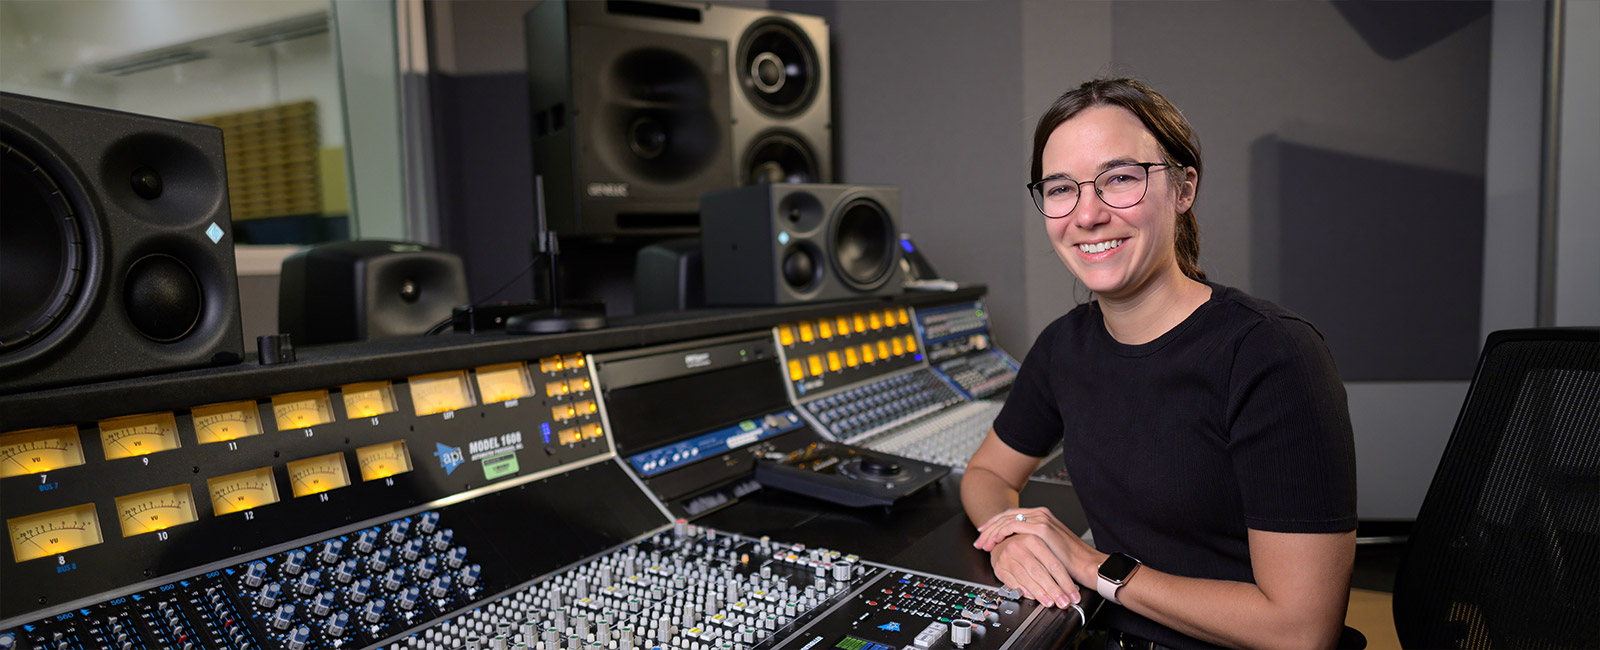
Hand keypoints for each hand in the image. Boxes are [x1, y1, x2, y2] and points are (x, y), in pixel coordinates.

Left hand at [973, 507, 1102, 606]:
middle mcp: (1040, 514)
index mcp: (1041, 516)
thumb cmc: (1069, 561)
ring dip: (992, 531)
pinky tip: (995, 540)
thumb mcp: (1046, 547)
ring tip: (984, 543)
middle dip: (989, 528)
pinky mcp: (1042, 527)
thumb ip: (1032, 542)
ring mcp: (1041, 518)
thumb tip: (1017, 546)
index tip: (984, 534)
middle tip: (979, 540)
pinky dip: (1002, 531)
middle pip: (1006, 516)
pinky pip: (1014, 525)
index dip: (995, 524)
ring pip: (1007, 519)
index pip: (1011, 516)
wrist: (1086, 564)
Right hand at [986, 534, 1080, 607]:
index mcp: (1033, 540)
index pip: (1053, 564)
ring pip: (1026, 579)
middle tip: (1063, 602)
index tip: (1073, 594)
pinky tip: (1032, 597)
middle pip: (1039, 572)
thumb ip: (1051, 564)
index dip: (1065, 582)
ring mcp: (1007, 557)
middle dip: (1053, 590)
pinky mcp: (999, 568)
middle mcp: (1019, 547)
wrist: (1000, 540)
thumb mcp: (1040, 546)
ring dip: (1039, 593)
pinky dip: (1023, 591)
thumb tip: (1068, 586)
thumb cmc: (1024, 545)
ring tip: (1050, 602)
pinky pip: (1012, 583)